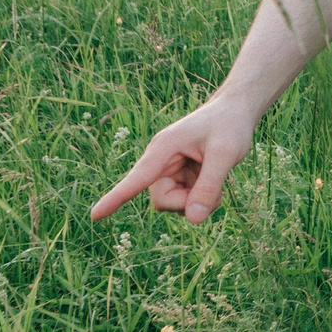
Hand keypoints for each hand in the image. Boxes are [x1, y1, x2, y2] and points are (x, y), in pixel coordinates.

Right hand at [90, 94, 255, 224]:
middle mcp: (160, 161)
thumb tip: (194, 220)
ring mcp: (169, 171)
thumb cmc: (230, 125)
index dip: (116, 198)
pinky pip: (185, 202)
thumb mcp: (225, 154)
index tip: (95, 215)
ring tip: (217, 176)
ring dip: (197, 200)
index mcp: (163, 149)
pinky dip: (202, 198)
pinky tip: (215, 179)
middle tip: (215, 189)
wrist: (236, 111)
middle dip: (187, 202)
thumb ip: (209, 186)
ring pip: (174, 204)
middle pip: (162, 200)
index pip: (137, 178)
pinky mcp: (180, 178)